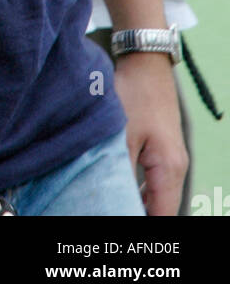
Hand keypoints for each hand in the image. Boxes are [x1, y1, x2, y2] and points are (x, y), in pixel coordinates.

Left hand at [113, 54, 187, 215]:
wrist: (145, 62)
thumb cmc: (135, 94)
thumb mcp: (121, 135)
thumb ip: (119, 173)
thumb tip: (111, 200)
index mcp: (169, 169)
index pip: (162, 215)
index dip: (138, 221)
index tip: (114, 218)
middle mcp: (176, 167)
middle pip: (161, 208)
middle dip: (136, 213)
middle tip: (106, 212)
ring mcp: (170, 158)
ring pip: (156, 195)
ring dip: (136, 202)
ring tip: (109, 205)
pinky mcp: (161, 148)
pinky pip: (152, 181)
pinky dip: (137, 189)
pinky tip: (117, 188)